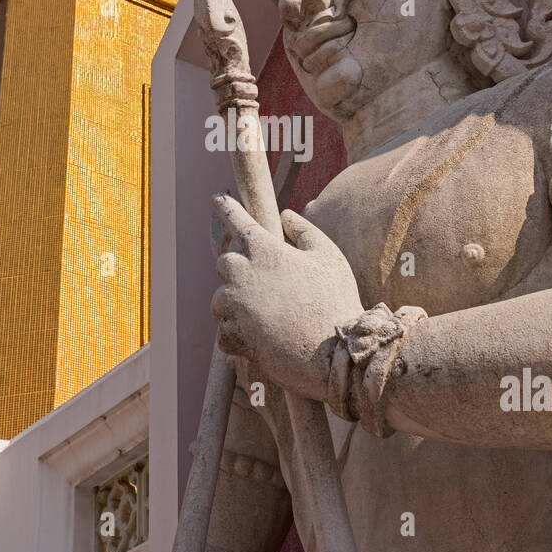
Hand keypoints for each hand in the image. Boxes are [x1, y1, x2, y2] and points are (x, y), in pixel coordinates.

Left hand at [210, 194, 363, 402]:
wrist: (335, 353)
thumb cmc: (336, 301)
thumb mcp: (329, 257)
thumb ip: (304, 231)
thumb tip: (285, 214)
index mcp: (264, 250)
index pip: (237, 219)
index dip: (225, 206)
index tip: (216, 197)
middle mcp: (243, 273)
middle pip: (224, 262)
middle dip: (239, 270)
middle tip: (265, 285)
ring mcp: (234, 306)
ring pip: (220, 299)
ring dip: (235, 304)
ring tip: (266, 317)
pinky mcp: (231, 335)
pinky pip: (223, 332)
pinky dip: (237, 335)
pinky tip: (261, 340)